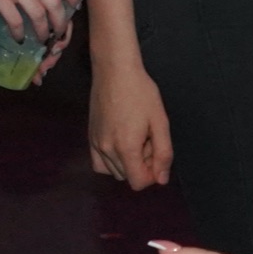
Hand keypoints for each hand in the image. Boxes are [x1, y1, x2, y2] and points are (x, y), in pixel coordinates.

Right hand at [89, 59, 174, 187]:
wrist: (114, 71)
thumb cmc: (141, 92)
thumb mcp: (160, 121)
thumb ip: (163, 153)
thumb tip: (162, 180)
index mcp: (126, 147)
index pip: (138, 182)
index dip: (152, 174)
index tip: (157, 152)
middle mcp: (107, 150)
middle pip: (127, 177)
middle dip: (141, 165)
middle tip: (147, 138)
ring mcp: (95, 144)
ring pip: (114, 172)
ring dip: (127, 162)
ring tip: (135, 137)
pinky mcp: (89, 138)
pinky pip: (99, 164)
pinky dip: (112, 161)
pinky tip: (121, 143)